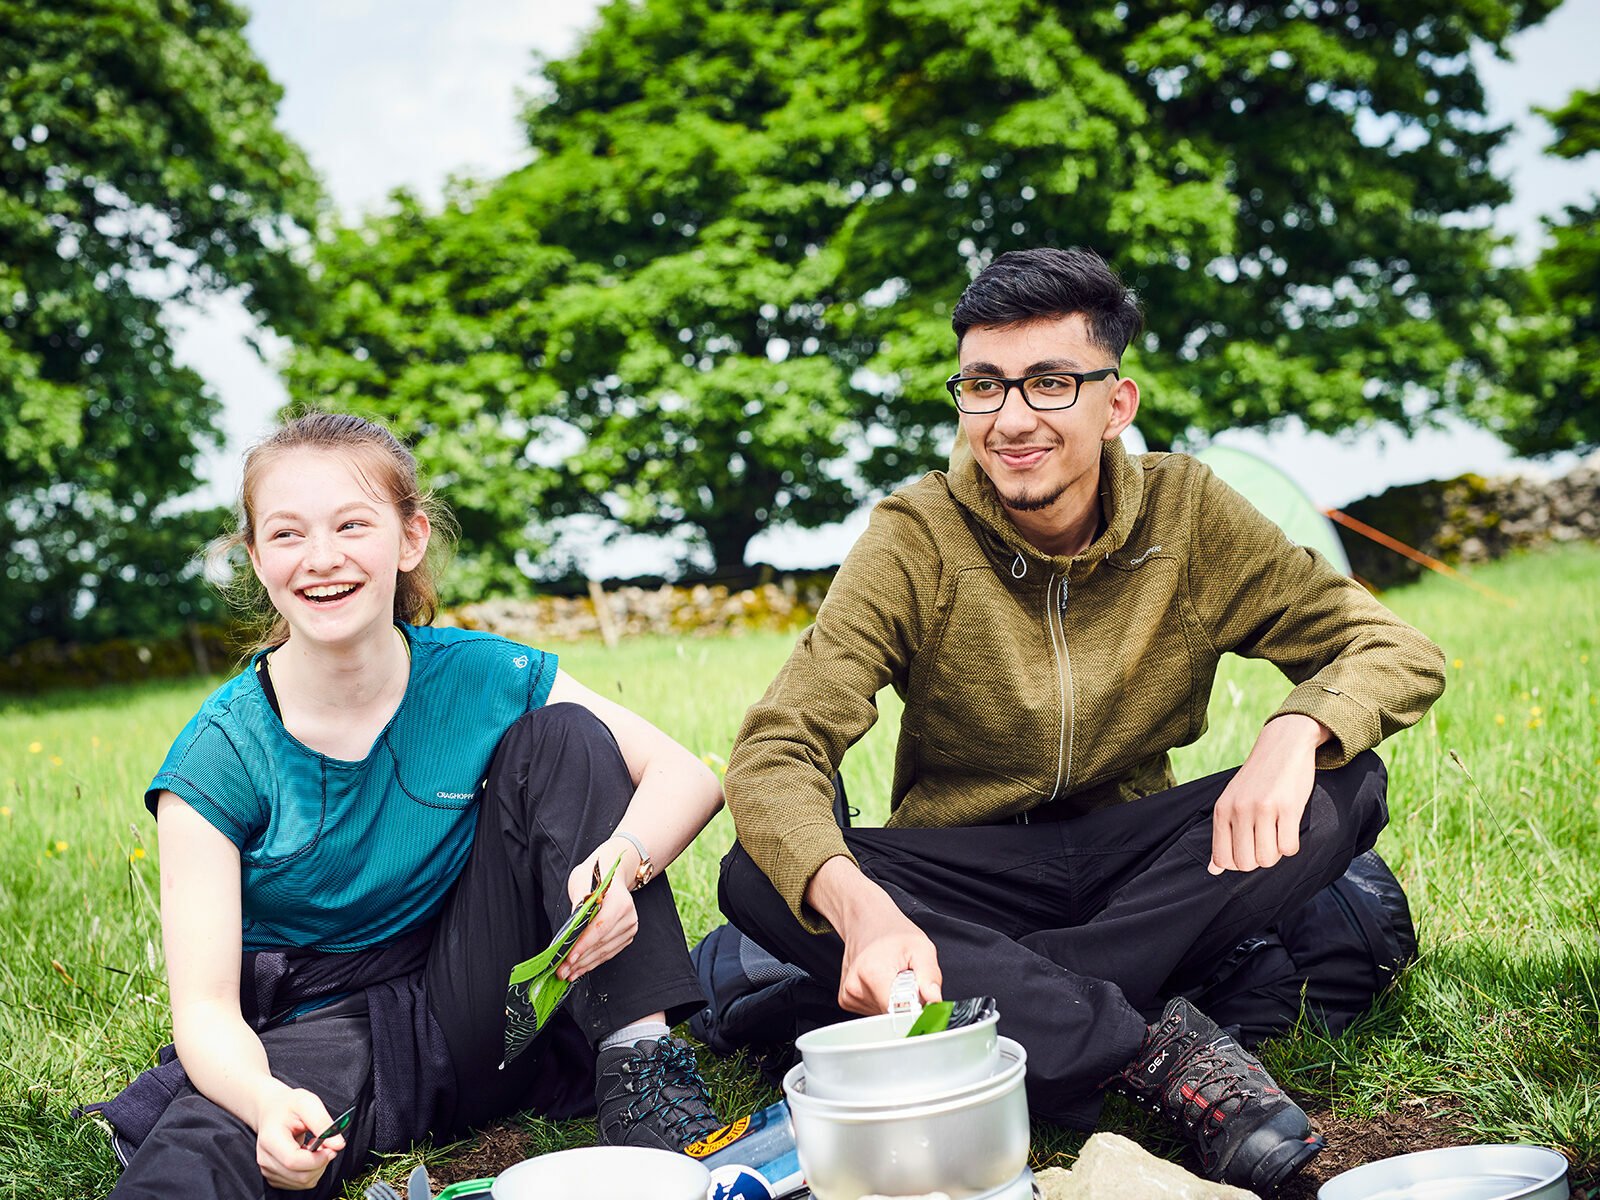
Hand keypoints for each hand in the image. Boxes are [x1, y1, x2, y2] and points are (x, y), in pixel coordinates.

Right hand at [253, 1083, 342, 1190]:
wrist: (270, 1110)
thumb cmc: (289, 1105)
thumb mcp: (308, 1103)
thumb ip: (323, 1123)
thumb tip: (338, 1145)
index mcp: (270, 1139)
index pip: (294, 1161)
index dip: (317, 1159)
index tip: (331, 1147)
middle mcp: (265, 1159)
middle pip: (300, 1176)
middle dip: (321, 1163)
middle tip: (326, 1144)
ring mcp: (268, 1170)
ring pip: (302, 1182)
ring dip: (317, 1168)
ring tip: (315, 1147)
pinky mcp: (273, 1176)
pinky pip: (299, 1183)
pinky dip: (310, 1172)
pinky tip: (308, 1155)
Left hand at [560, 842, 640, 980]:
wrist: (611, 873)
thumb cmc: (594, 876)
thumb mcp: (581, 882)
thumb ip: (577, 906)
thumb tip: (568, 931)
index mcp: (620, 902)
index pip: (600, 928)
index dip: (584, 944)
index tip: (569, 958)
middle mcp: (628, 917)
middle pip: (602, 943)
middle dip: (580, 959)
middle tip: (562, 971)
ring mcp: (629, 927)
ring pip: (605, 952)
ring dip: (585, 965)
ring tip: (568, 974)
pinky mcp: (627, 936)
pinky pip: (609, 953)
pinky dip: (593, 962)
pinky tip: (580, 969)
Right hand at [838, 900, 943, 1014]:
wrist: (866, 921)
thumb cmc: (891, 932)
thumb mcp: (921, 947)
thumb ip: (930, 976)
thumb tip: (935, 1002)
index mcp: (873, 973)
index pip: (896, 1013)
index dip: (914, 1009)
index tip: (919, 998)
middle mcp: (855, 987)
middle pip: (890, 1014)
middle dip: (905, 1003)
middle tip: (905, 979)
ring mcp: (848, 995)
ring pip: (882, 1015)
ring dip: (893, 1002)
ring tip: (892, 977)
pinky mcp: (846, 999)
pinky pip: (872, 1011)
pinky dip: (882, 1000)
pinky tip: (881, 982)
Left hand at [1209, 713, 1327, 873]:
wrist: (1283, 745)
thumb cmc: (1258, 779)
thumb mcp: (1232, 801)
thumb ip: (1223, 835)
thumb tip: (1213, 871)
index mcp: (1222, 810)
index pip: (1222, 859)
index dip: (1237, 863)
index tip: (1248, 850)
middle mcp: (1239, 810)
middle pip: (1245, 863)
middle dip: (1258, 860)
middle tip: (1265, 842)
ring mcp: (1263, 808)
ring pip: (1267, 859)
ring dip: (1275, 854)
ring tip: (1277, 834)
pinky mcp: (1288, 807)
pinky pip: (1289, 848)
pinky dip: (1291, 846)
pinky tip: (1289, 828)